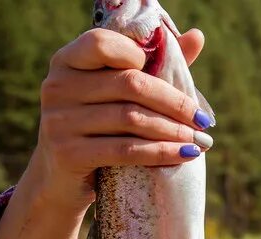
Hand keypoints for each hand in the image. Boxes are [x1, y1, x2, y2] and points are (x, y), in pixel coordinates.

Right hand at [19, 27, 213, 216]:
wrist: (63, 180)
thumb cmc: (100, 129)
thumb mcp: (121, 94)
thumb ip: (155, 64)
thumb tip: (197, 36)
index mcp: (68, 60)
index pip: (104, 43)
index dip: (141, 55)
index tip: (172, 79)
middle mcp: (57, 86)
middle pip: (129, 84)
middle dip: (174, 104)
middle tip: (203, 122)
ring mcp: (58, 120)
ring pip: (131, 119)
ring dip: (173, 131)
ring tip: (200, 141)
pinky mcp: (67, 154)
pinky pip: (125, 150)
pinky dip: (161, 152)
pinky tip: (184, 155)